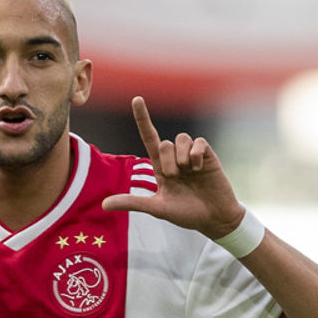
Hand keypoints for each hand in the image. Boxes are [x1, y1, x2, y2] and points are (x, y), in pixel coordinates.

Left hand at [102, 96, 243, 238]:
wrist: (214, 219)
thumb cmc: (185, 213)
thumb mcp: (156, 208)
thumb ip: (132, 203)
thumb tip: (103, 205)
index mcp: (160, 166)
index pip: (149, 137)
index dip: (143, 119)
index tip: (136, 99)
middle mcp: (175, 157)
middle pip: (163, 143)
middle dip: (167, 163)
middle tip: (176, 178)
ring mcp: (191, 155)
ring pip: (179, 139)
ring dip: (181, 158)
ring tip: (189, 173)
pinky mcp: (208, 155)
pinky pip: (197, 142)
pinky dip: (196, 154)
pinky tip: (200, 168)